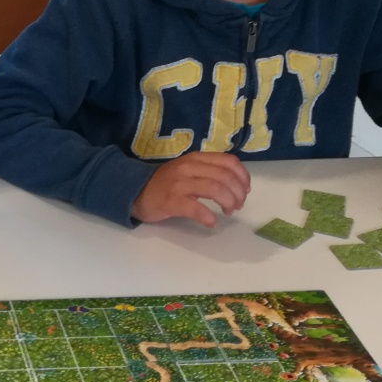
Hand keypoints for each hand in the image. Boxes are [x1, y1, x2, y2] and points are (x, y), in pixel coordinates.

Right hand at [132, 152, 250, 227]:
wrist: (136, 192)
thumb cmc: (167, 183)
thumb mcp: (189, 169)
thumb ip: (210, 171)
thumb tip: (237, 184)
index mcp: (196, 158)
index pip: (229, 161)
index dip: (243, 177)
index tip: (245, 190)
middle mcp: (189, 167)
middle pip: (225, 177)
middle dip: (238, 193)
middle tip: (238, 205)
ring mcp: (180, 184)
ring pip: (215, 189)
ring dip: (228, 202)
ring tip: (228, 211)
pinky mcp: (171, 201)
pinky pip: (196, 208)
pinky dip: (208, 217)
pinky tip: (211, 222)